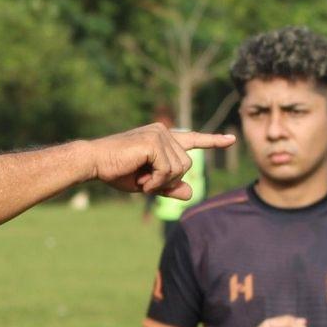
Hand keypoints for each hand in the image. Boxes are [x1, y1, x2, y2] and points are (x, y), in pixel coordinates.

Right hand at [87, 124, 233, 198]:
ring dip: (161, 182)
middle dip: (168, 181)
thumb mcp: (147, 183)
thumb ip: (169, 187)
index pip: (192, 140)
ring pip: (180, 168)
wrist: (94, 163)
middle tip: (146, 183)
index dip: (213, 141)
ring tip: (141, 180)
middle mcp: (164, 132)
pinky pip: (168, 169)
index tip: (231, 140)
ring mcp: (160, 134)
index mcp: (163, 138)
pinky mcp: (154, 141)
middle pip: (186, 165)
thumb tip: (191, 193)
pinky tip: (142, 180)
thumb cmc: (116, 171)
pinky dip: (156, 181)